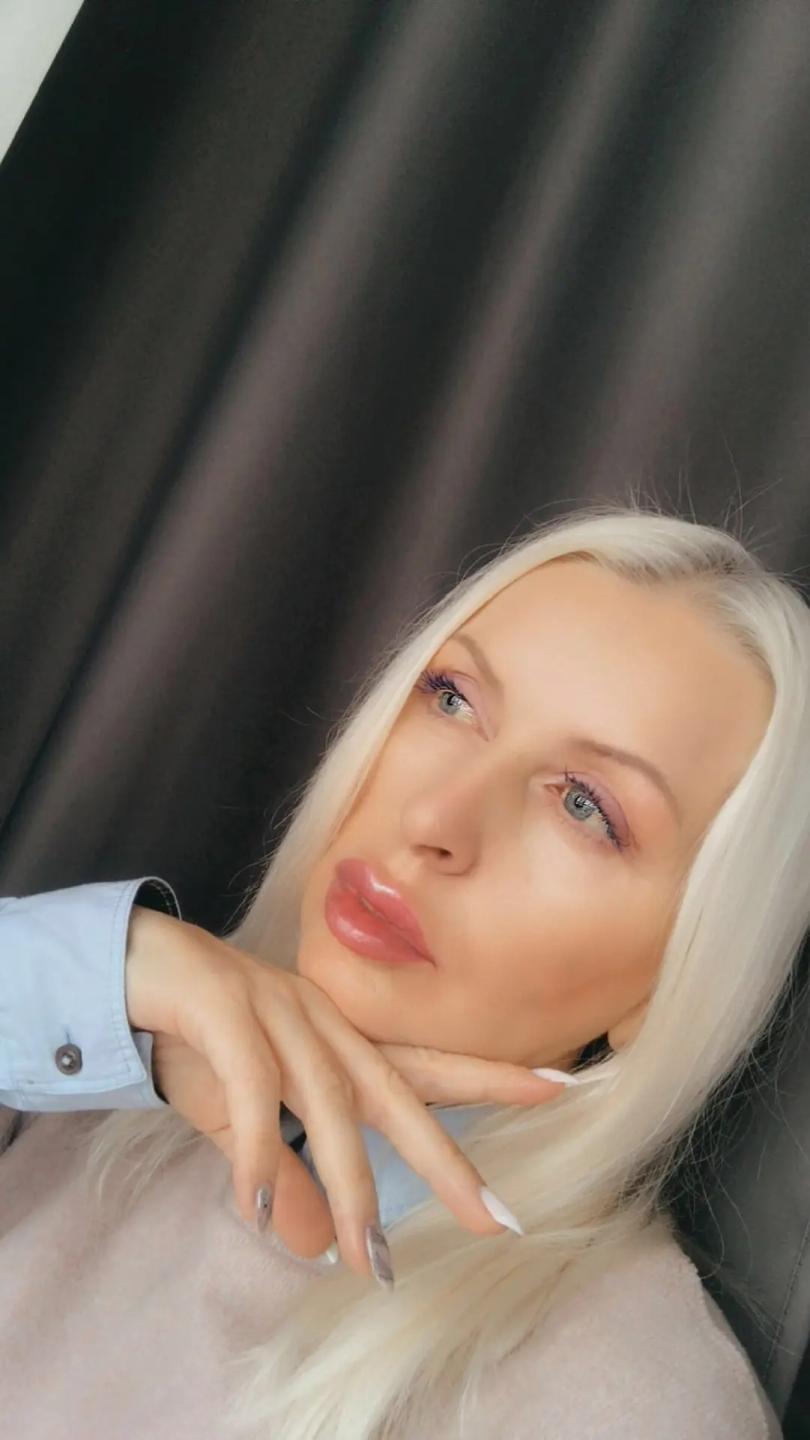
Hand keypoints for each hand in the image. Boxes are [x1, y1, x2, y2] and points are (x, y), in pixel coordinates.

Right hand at [124, 905, 567, 1283]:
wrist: (125, 963)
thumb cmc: (197, 1036)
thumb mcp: (243, 1121)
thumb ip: (281, 1175)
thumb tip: (310, 1246)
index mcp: (337, 1038)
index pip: (423, 1065)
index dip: (489, 1076)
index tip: (560, 1085)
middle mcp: (322, 1019)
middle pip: (399, 1091)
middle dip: (446, 1156)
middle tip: (495, 1217)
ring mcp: (277, 1009)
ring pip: (329, 1101)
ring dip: (347, 1182)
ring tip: (366, 1255)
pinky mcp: (223, 1008)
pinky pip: (250, 1089)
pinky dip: (257, 1148)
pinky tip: (254, 1206)